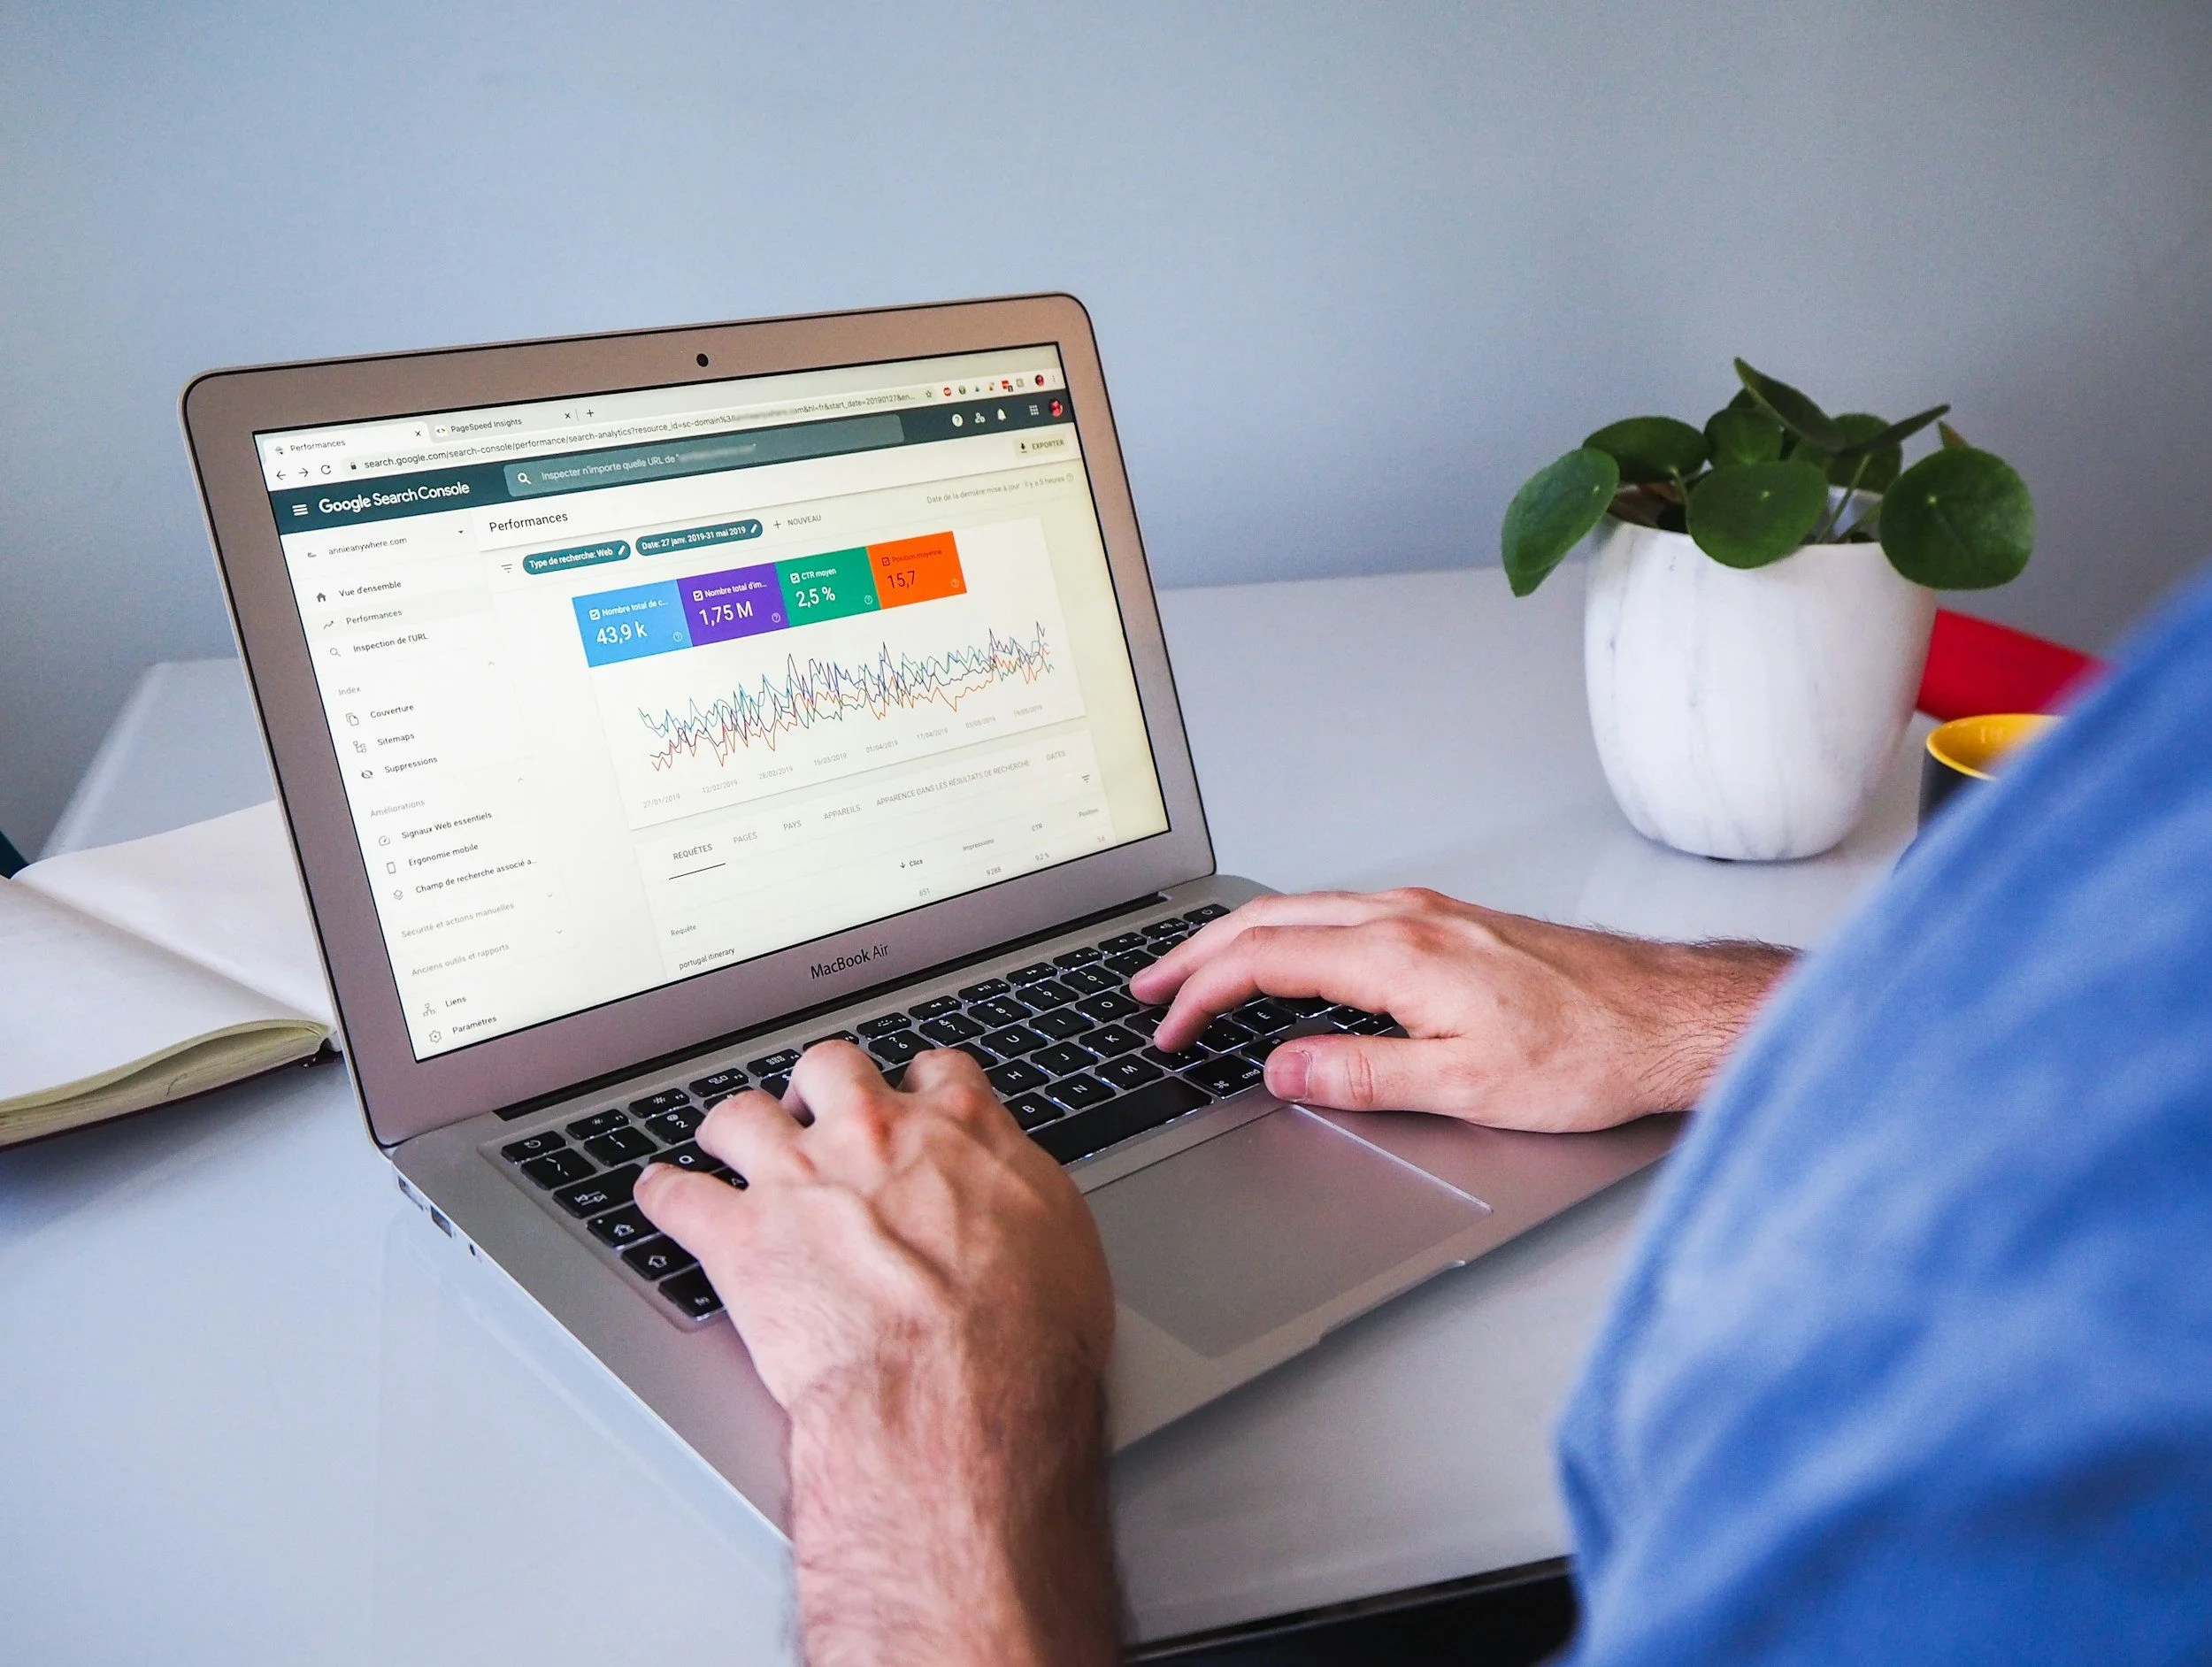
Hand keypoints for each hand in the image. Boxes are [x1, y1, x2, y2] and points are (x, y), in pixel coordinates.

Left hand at [636, 1044, 1118, 1666]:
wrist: (957, 1394)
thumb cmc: (1024, 1337)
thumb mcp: (1064, 1243)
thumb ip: (1025, 1194)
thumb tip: (1017, 1190)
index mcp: (960, 1131)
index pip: (938, 1072)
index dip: (919, 1083)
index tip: (912, 1096)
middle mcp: (874, 1136)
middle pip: (831, 1067)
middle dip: (819, 1085)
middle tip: (815, 1111)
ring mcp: (801, 1179)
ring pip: (742, 1114)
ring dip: (732, 1127)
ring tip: (726, 1139)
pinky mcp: (740, 1238)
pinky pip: (678, 1197)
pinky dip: (662, 1194)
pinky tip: (658, 1194)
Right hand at [1131, 888, 1791, 1131]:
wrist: (1673, 1018)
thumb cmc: (1590, 1053)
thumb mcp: (1465, 1087)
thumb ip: (1362, 1075)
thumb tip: (1282, 1068)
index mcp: (1400, 953)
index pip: (1265, 960)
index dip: (1202, 995)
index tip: (1167, 1029)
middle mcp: (1410, 917)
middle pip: (1272, 918)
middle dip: (1198, 953)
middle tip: (1148, 988)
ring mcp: (1433, 913)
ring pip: (1307, 909)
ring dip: (1242, 938)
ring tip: (1199, 972)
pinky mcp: (1454, 922)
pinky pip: (1344, 913)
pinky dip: (1291, 932)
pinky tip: (1291, 957)